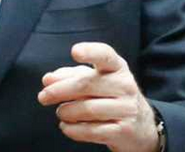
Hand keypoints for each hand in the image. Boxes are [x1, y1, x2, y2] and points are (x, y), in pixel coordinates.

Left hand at [38, 42, 159, 151]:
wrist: (141, 127)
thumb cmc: (109, 96)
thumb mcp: (94, 80)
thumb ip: (69, 76)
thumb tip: (47, 80)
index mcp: (117, 67)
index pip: (105, 56)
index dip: (90, 52)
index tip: (75, 51)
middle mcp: (125, 86)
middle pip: (85, 85)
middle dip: (58, 91)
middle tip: (43, 97)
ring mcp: (127, 109)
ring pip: (86, 109)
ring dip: (66, 112)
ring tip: (61, 112)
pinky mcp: (123, 131)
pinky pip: (91, 131)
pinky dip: (72, 129)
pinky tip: (66, 126)